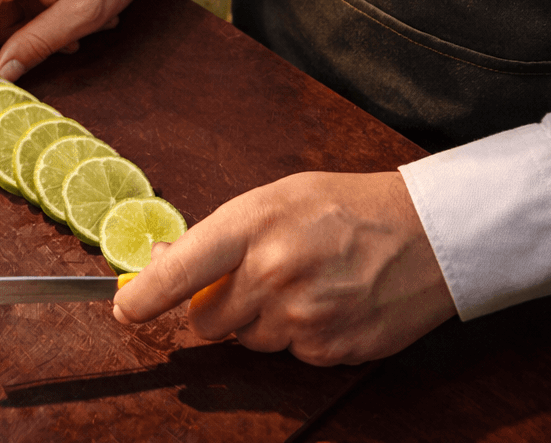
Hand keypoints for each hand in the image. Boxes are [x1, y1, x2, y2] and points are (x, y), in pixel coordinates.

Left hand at [112, 171, 455, 365]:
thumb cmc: (345, 206)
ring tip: (300, 281)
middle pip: (206, 319)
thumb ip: (219, 231)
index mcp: (254, 224)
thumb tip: (161, 258)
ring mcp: (303, 317)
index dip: (144, 294)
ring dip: (258, 320)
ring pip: (246, 340)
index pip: (182, 269)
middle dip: (215, 305)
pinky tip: (324, 301)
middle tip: (249, 277)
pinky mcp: (329, 350)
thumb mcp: (277, 197)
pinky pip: (287, 354)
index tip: (123, 308)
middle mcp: (274, 273)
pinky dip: (295, 335)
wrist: (426, 233)